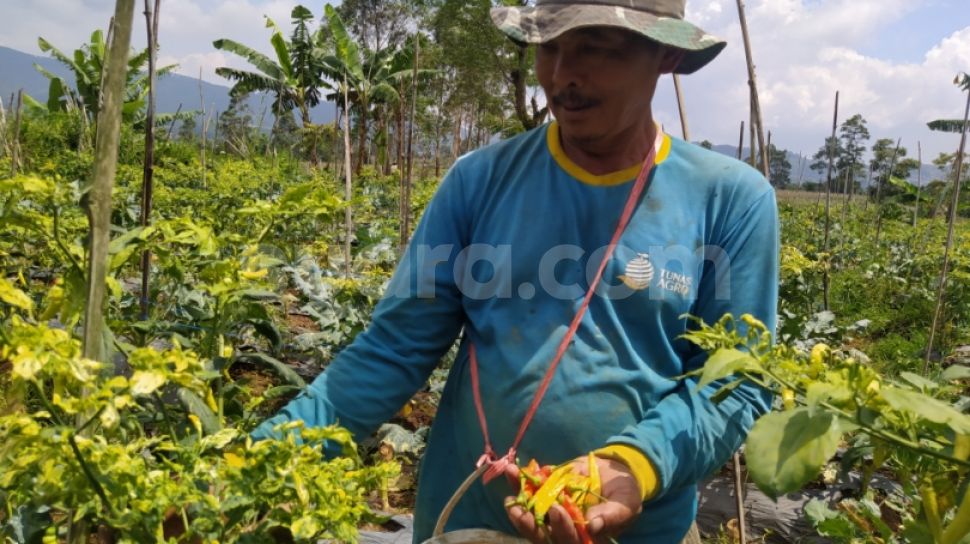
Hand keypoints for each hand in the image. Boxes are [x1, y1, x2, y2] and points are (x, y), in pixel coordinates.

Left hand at [504, 455, 642, 542]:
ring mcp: (552, 512)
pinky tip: (513, 470)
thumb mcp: (626, 505)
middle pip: (542, 533)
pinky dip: (519, 482)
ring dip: (518, 502)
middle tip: (517, 509)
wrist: (615, 472)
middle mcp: (564, 529)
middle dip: (528, 523)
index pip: (568, 540)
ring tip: (510, 488)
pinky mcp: (545, 495)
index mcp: (583, 538)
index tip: (556, 510)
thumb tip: (593, 526)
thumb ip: (611, 517)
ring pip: (530, 514)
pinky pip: (528, 492)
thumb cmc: (625, 495)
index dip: (561, 528)